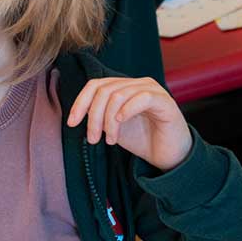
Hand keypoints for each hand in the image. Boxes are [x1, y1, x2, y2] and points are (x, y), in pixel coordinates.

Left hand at [66, 77, 191, 170]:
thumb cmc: (144, 140)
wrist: (169, 156)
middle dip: (93, 116)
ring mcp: (153, 90)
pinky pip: (141, 98)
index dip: (80, 102)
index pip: (96, 85)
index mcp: (126, 88)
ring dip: (108, 120)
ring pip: (119, 94)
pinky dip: (126, 111)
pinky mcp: (165, 101)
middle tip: (93, 138)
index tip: (72, 123)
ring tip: (110, 140)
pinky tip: (121, 124)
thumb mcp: (114, 127)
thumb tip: (77, 114)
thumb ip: (99, 116)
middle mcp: (139, 84)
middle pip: (104, 90)